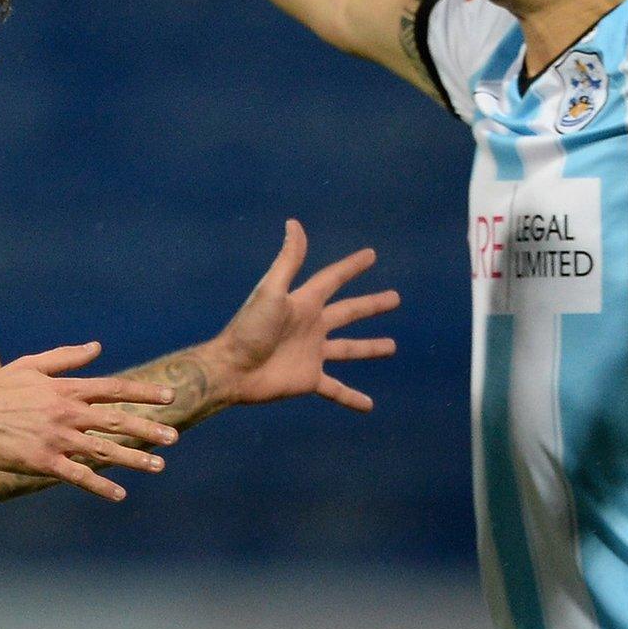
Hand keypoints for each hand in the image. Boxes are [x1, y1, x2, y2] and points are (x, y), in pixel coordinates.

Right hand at [0, 342, 177, 501]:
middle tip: (174, 437)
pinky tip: (120, 493)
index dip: (144, 393)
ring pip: (105, 451)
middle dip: (149, 429)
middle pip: (117, 422)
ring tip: (159, 466)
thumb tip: (97, 348)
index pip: (114, 389)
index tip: (169, 398)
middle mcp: (67, 414)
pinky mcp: (45, 463)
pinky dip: (101, 486)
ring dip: (134, 459)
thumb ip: (66, 358)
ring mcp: (57, 440)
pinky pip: (79, 476)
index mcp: (66, 389)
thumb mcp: (31, 365)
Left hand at [207, 220, 397, 410]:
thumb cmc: (249, 329)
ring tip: (392, 346)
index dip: (351, 267)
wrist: (232, 369)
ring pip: (348, 349)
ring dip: (369, 348)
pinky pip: (336, 389)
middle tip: (395, 298)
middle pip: (348, 312)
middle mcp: (311, 326)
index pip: (332, 279)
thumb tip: (295, 223)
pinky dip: (351, 397)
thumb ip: (288, 261)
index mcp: (304, 303)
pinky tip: (368, 405)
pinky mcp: (309, 379)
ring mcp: (311, 353)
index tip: (371, 255)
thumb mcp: (270, 291)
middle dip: (371, 305)